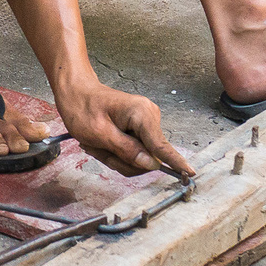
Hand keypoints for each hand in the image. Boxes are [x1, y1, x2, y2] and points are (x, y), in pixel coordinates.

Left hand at [56, 81, 195, 179]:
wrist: (75, 92)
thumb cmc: (82, 108)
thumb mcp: (100, 134)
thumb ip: (126, 150)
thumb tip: (151, 164)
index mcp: (141, 114)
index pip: (161, 145)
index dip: (175, 162)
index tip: (190, 173)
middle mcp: (149, 117)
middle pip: (147, 157)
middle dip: (121, 160)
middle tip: (98, 148)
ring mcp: (145, 124)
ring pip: (139, 158)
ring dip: (116, 157)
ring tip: (98, 143)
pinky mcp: (140, 130)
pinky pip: (134, 152)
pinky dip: (116, 153)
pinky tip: (103, 143)